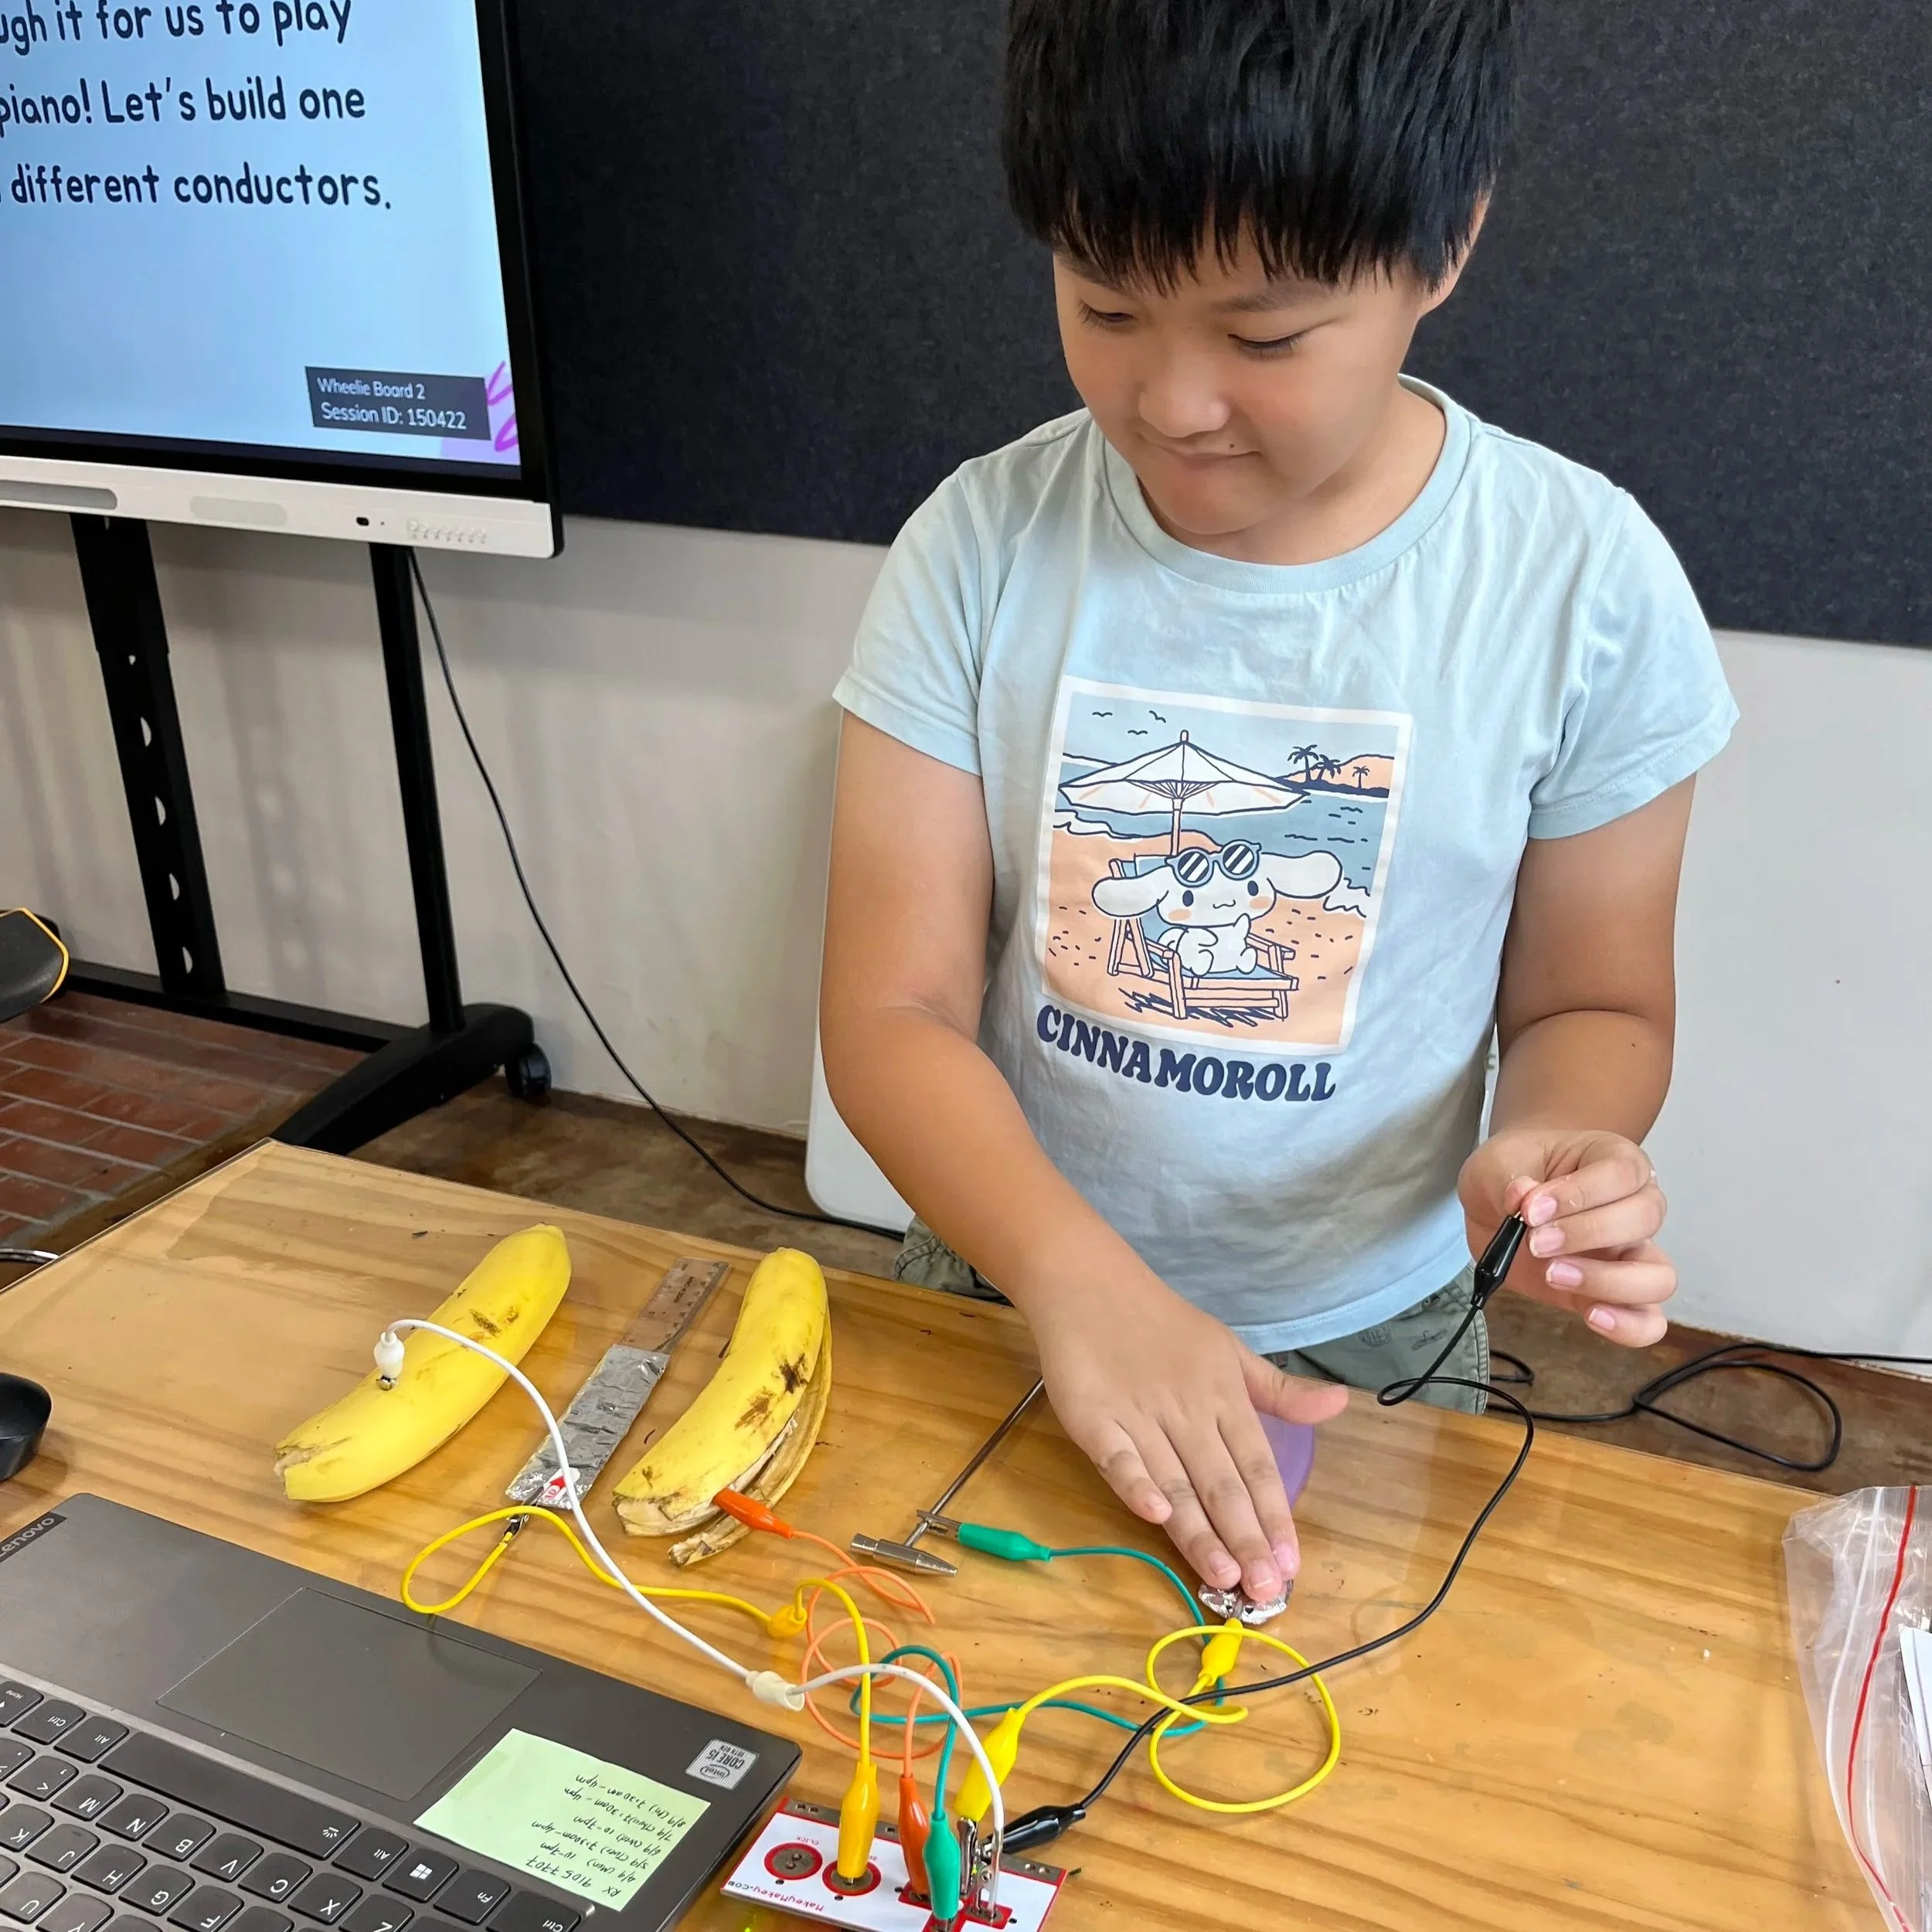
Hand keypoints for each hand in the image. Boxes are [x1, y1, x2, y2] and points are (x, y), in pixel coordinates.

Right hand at [1028, 1269, 1347, 1599]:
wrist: (1091, 1286)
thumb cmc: (1164, 1327)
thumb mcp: (1230, 1352)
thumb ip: (1279, 1391)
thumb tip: (1341, 1403)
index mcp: (1224, 1399)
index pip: (1257, 1467)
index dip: (1275, 1516)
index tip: (1292, 1565)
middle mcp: (1188, 1413)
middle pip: (1221, 1484)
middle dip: (1246, 1539)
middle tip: (1265, 1591)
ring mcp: (1139, 1416)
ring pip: (1175, 1481)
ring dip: (1199, 1529)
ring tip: (1224, 1575)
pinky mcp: (1094, 1418)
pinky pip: (1117, 1455)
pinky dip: (1135, 1483)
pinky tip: (1154, 1515)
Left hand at [1459, 1126, 1672, 1344]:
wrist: (1499, 1199)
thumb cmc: (1513, 1170)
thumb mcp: (1497, 1162)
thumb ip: (1508, 1178)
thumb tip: (1522, 1194)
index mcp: (1615, 1160)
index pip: (1621, 1173)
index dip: (1579, 1194)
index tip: (1531, 1208)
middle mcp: (1635, 1206)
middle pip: (1644, 1218)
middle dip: (1587, 1233)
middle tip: (1535, 1240)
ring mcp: (1630, 1254)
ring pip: (1659, 1276)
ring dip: (1608, 1280)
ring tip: (1554, 1274)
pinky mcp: (1613, 1294)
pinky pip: (1648, 1322)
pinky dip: (1628, 1326)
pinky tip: (1591, 1315)